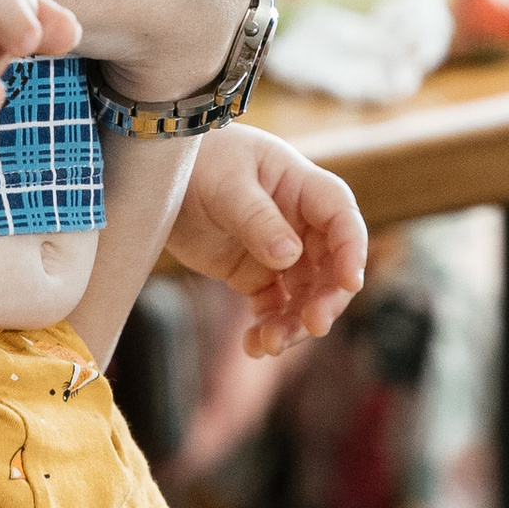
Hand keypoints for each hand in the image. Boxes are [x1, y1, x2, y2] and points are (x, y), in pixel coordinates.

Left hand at [167, 126, 367, 358]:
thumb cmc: (197, 162)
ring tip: (268, 344)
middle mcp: (300, 223)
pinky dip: (268, 328)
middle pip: (330, 267)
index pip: (341, 218)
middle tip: (312, 325)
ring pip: (304, 295)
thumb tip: (289, 256)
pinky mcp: (256, 275)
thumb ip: (257, 218)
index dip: (352, 250)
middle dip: (325, 299)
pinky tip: (253, 346)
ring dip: (294, 323)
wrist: (156, 176)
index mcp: (302, 187)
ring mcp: (279, 251)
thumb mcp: (226, 185)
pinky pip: (273, 307)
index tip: (350, 282)